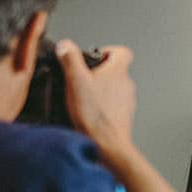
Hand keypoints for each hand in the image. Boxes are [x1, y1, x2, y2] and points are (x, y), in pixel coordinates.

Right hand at [56, 39, 136, 153]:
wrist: (107, 146)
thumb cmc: (95, 116)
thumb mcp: (76, 80)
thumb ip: (70, 59)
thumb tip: (65, 45)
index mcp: (118, 71)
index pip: (121, 51)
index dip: (107, 50)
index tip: (92, 56)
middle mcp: (126, 85)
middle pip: (115, 70)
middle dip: (97, 72)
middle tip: (81, 78)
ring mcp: (126, 102)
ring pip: (113, 89)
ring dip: (99, 90)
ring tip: (82, 97)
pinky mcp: (122, 118)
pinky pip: (112, 106)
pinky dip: (101, 106)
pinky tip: (87, 113)